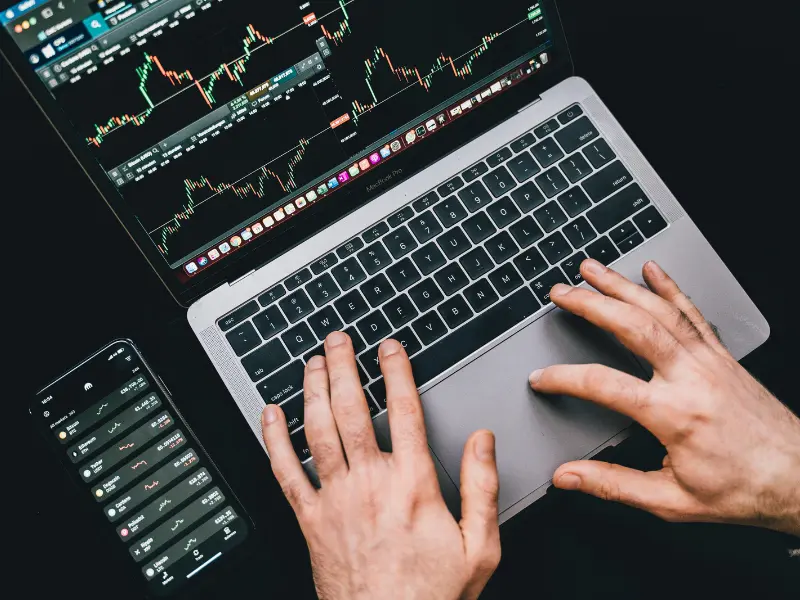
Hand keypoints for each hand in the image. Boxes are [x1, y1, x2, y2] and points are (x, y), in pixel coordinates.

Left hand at [261, 332, 500, 599]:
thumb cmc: (431, 595)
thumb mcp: (479, 546)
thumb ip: (482, 488)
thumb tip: (483, 441)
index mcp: (412, 485)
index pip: (405, 411)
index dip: (396, 371)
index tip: (389, 348)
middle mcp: (369, 484)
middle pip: (351, 410)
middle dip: (343, 367)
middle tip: (338, 340)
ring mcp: (334, 500)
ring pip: (318, 431)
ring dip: (313, 391)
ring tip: (312, 362)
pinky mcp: (310, 521)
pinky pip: (285, 472)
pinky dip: (275, 440)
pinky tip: (270, 415)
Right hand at [530, 259, 799, 535]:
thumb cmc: (742, 490)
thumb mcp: (671, 500)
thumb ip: (613, 485)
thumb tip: (569, 476)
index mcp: (674, 415)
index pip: (604, 385)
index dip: (564, 378)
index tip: (541, 377)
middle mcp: (691, 378)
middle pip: (632, 327)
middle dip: (591, 304)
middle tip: (560, 292)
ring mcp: (709, 361)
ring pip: (660, 311)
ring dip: (622, 285)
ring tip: (592, 269)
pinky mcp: (723, 357)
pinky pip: (692, 313)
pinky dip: (670, 287)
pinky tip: (652, 270)